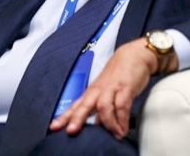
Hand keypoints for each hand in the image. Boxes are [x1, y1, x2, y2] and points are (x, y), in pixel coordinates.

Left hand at [49, 37, 177, 138]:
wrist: (136, 54)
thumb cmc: (121, 72)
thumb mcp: (108, 89)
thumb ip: (102, 107)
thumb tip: (98, 126)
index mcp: (93, 90)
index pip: (76, 104)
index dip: (64, 116)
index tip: (53, 127)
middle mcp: (100, 90)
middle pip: (85, 104)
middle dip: (77, 118)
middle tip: (71, 131)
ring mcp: (112, 88)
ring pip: (103, 106)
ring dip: (107, 123)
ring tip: (112, 135)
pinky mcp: (126, 87)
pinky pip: (122, 105)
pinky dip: (121, 119)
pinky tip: (122, 129)